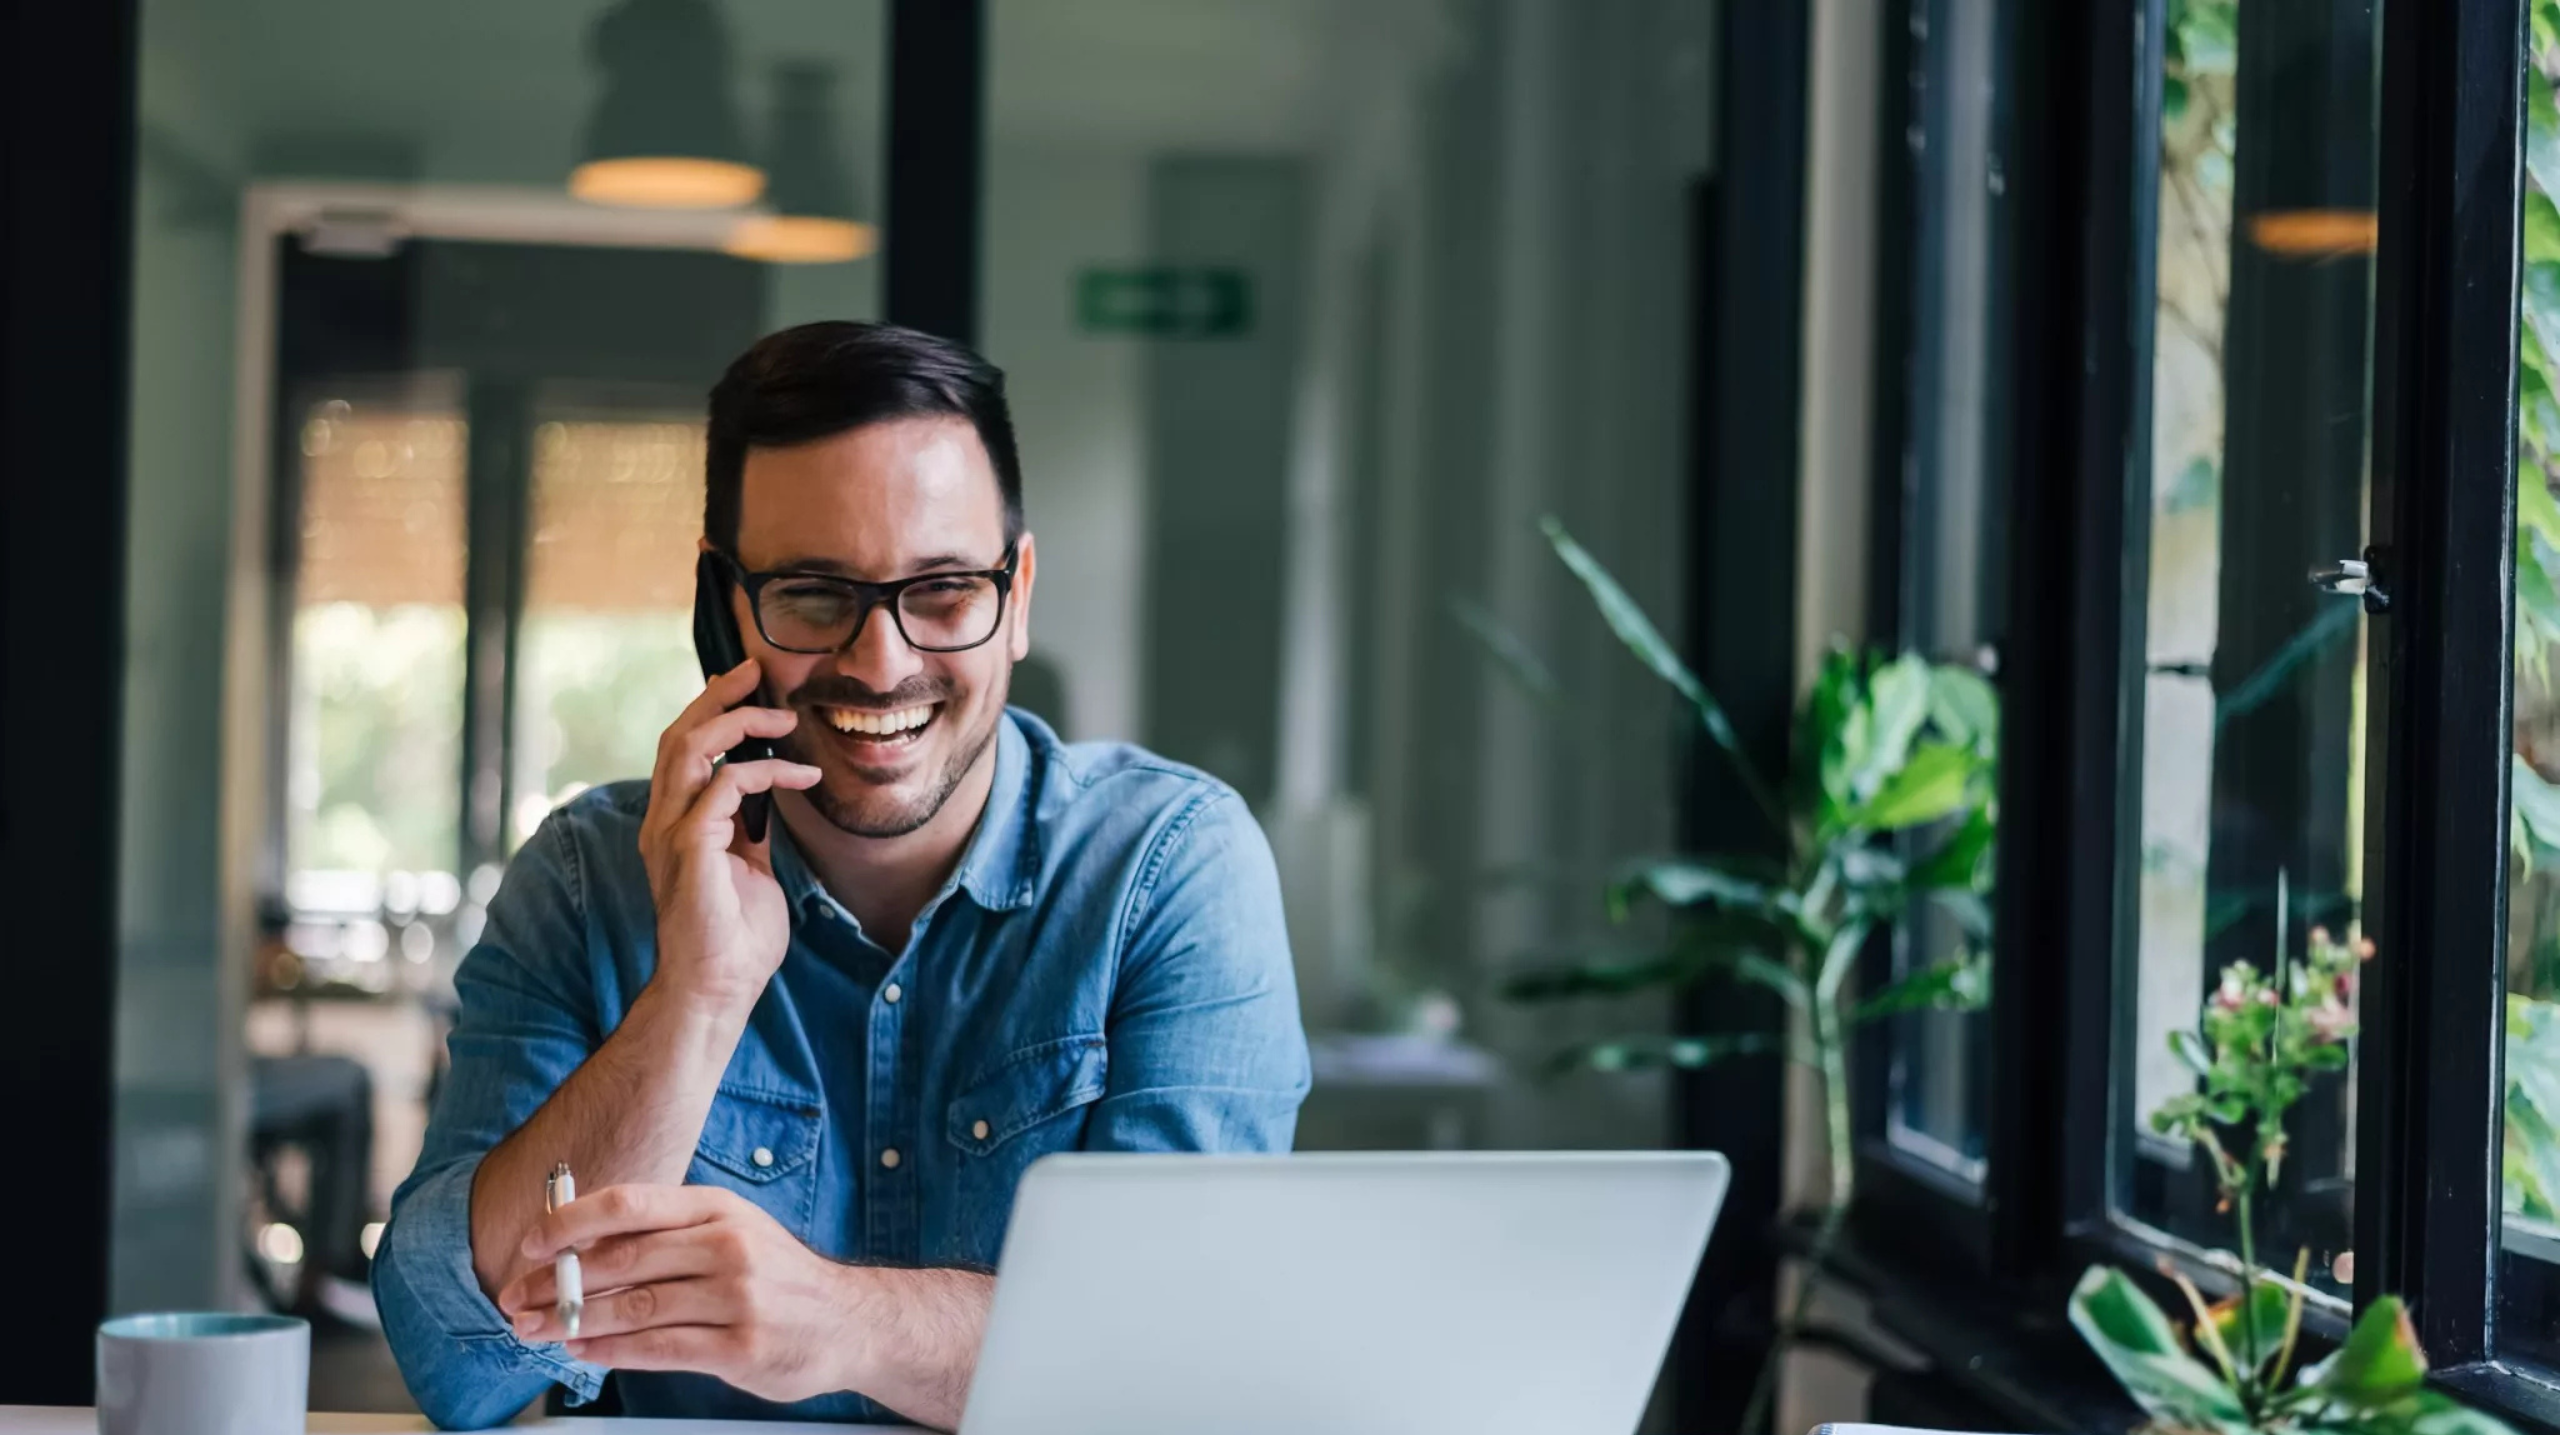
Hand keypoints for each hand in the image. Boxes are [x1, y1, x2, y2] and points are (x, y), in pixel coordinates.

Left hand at [500, 1184, 856, 1405]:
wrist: (847, 1320)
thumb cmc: (775, 1276)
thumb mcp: (729, 1231)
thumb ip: (666, 1235)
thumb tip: (583, 1244)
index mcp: (717, 1208)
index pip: (630, 1204)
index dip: (570, 1222)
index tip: (530, 1244)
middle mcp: (727, 1245)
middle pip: (622, 1259)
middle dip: (558, 1281)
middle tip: (517, 1298)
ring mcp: (736, 1297)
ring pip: (633, 1307)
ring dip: (573, 1321)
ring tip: (536, 1329)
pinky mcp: (739, 1346)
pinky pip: (658, 1348)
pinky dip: (611, 1352)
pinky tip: (583, 1352)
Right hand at [641, 660, 821, 1013]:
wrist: (719, 988)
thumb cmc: (736, 938)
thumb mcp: (749, 868)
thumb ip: (748, 830)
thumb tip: (768, 797)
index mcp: (674, 824)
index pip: (682, 749)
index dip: (710, 711)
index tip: (748, 688)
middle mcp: (663, 822)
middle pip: (677, 735)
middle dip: (717, 696)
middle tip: (756, 672)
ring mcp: (670, 833)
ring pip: (689, 747)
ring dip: (737, 722)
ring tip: (781, 716)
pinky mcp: (690, 847)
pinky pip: (723, 785)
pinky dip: (764, 772)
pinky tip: (802, 777)